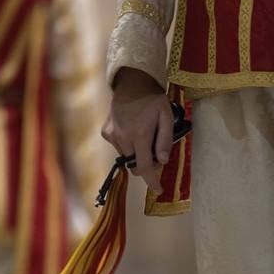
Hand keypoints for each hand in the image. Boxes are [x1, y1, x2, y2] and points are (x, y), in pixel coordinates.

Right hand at [104, 68, 172, 194]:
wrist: (132, 84)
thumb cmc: (153, 100)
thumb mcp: (167, 117)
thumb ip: (164, 140)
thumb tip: (162, 161)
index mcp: (139, 135)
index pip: (144, 167)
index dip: (152, 181)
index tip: (159, 190)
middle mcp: (123, 138)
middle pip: (135, 165)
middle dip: (146, 165)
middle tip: (155, 153)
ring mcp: (112, 136)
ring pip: (127, 157)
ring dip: (137, 154)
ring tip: (144, 136)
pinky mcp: (106, 132)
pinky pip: (119, 147)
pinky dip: (128, 145)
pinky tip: (132, 131)